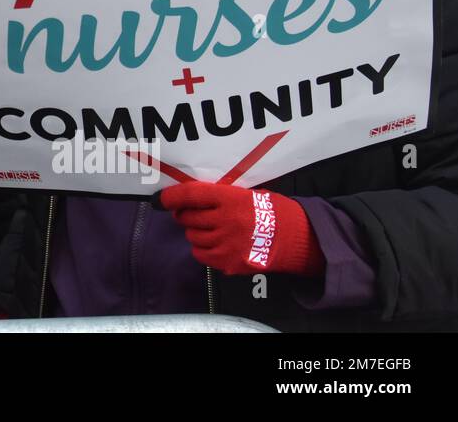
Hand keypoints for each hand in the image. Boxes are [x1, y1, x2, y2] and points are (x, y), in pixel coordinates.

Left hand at [159, 181, 323, 276]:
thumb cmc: (273, 212)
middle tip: (194, 214)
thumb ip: (220, 197)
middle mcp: (225, 221)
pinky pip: (200, 254)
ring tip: (211, 229)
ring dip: (196, 232)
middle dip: (185, 215)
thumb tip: (190, 199)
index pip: (191, 195)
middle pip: (187, 218)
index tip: (159, 199)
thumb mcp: (247, 195)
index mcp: (230, 199)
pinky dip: (203, 249)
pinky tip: (215, 243)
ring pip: (192, 237)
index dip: (171, 197)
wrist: (298, 239)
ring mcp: (226, 244)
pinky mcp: (229, 262)